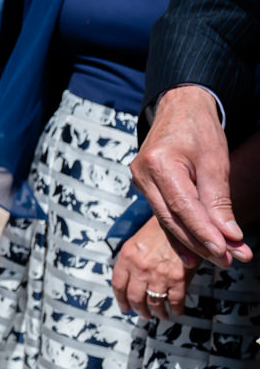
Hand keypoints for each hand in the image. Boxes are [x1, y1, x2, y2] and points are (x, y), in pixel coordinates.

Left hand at [113, 217, 191, 320]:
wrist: (183, 221)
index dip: (121, 300)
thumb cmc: (161, 229)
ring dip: (158, 313)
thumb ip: (131, 260)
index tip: (125, 307)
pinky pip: (176, 302)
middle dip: (140, 310)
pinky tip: (177, 311)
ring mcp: (159, 275)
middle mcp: (140, 268)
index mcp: (127, 257)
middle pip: (135, 298)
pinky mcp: (179, 279)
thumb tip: (129, 279)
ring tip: (161, 315)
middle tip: (144, 314)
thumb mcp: (138, 241)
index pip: (118, 285)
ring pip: (154, 303)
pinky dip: (176, 309)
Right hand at [133, 86, 249, 266]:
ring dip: (193, 242)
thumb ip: (219, 201)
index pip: (183, 207)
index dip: (204, 233)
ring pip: (168, 220)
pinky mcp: (145, 185)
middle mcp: (142, 174)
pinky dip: (181, 232)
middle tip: (228, 261)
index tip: (225, 252)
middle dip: (201, 243)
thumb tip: (229, 236)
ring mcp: (140, 180)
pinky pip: (164, 213)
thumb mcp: (215, 163)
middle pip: (173, 219)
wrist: (179, 108)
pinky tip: (193, 253)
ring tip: (218, 258)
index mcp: (158, 164)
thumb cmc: (199, 130)